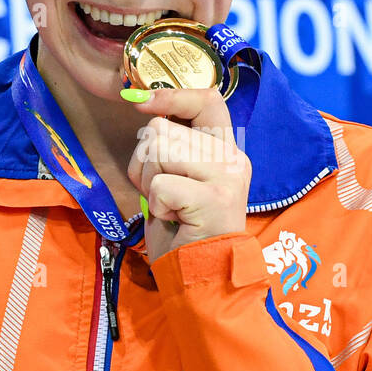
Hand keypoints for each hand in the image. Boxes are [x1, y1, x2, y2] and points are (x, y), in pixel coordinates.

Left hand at [123, 85, 251, 261]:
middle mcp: (232, 158)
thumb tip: (143, 105)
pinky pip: (160, 185)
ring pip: (158, 150)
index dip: (171, 95)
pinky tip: (174, 218)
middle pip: (161, 129)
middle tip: (161, 193)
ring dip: (149, 183)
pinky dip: (156, 205)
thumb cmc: (184, 231)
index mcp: (226, 151)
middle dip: (144, 162)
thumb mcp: (180, 179)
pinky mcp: (214, 198)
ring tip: (168, 205)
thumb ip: (173, 147)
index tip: (139, 101)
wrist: (202, 274)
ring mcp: (226, 177)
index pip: (208, 99)